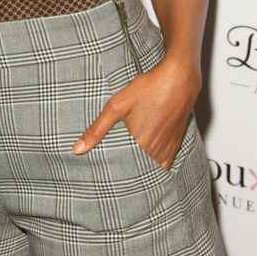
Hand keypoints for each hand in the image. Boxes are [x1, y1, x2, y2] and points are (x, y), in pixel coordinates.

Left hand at [72, 56, 200, 169]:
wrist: (179, 79)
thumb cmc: (149, 89)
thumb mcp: (117, 106)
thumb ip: (97, 130)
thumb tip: (77, 149)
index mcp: (142, 147)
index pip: (127, 173)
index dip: (117, 176)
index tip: (108, 176)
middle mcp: (157, 152)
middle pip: (140, 171)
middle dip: (130, 172)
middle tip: (117, 171)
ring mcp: (169, 148)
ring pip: (154, 168)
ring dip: (144, 168)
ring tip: (131, 163)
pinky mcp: (177, 142)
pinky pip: (166, 161)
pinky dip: (157, 161)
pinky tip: (148, 152)